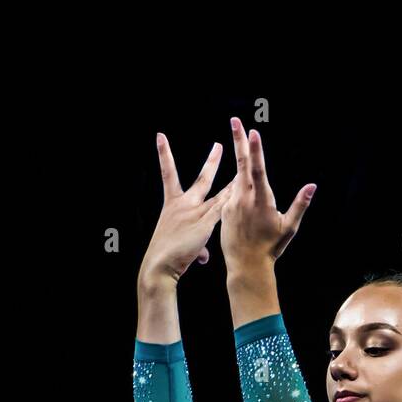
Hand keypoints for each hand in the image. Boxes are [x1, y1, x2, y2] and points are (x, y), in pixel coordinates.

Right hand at [139, 133, 235, 282]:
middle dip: (211, 162)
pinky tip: (243, 197)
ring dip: (232, 185)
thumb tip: (204, 255)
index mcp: (171, 205)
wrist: (159, 265)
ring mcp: (195, 213)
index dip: (164, 154)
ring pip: (219, 196)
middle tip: (219, 146)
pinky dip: (233, 206)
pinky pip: (222, 211)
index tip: (161, 137)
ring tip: (243, 172)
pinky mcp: (204, 224)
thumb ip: (197, 247)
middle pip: (201, 179)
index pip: (167, 174)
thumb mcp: (176, 244)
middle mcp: (183, 205)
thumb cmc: (165, 258)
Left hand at [220, 118, 315, 271]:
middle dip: (239, 141)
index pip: (257, 170)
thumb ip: (300, 205)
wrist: (246, 266)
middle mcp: (244, 200)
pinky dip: (237, 186)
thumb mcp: (289, 228)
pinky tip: (242, 187)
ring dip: (239, 157)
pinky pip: (231, 194)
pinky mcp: (224, 211)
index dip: (255, 150)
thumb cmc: (271, 248)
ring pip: (236, 177)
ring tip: (237, 135)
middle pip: (241, 165)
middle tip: (235, 120)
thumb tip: (312, 186)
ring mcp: (232, 204)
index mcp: (262, 201)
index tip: (252, 132)